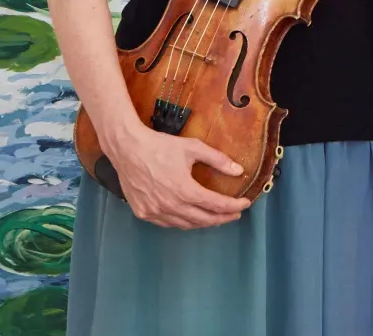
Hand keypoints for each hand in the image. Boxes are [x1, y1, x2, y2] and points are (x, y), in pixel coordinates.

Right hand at [103, 123, 251, 228]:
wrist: (127, 148)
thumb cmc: (161, 146)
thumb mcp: (194, 148)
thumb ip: (218, 160)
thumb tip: (239, 171)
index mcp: (185, 190)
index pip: (217, 205)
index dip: (234, 206)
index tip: (245, 204)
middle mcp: (170, 206)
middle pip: (203, 219)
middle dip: (222, 218)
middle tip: (234, 214)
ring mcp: (154, 212)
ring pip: (186, 225)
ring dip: (203, 222)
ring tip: (216, 217)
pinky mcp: (142, 213)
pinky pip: (168, 223)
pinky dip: (183, 222)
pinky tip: (191, 217)